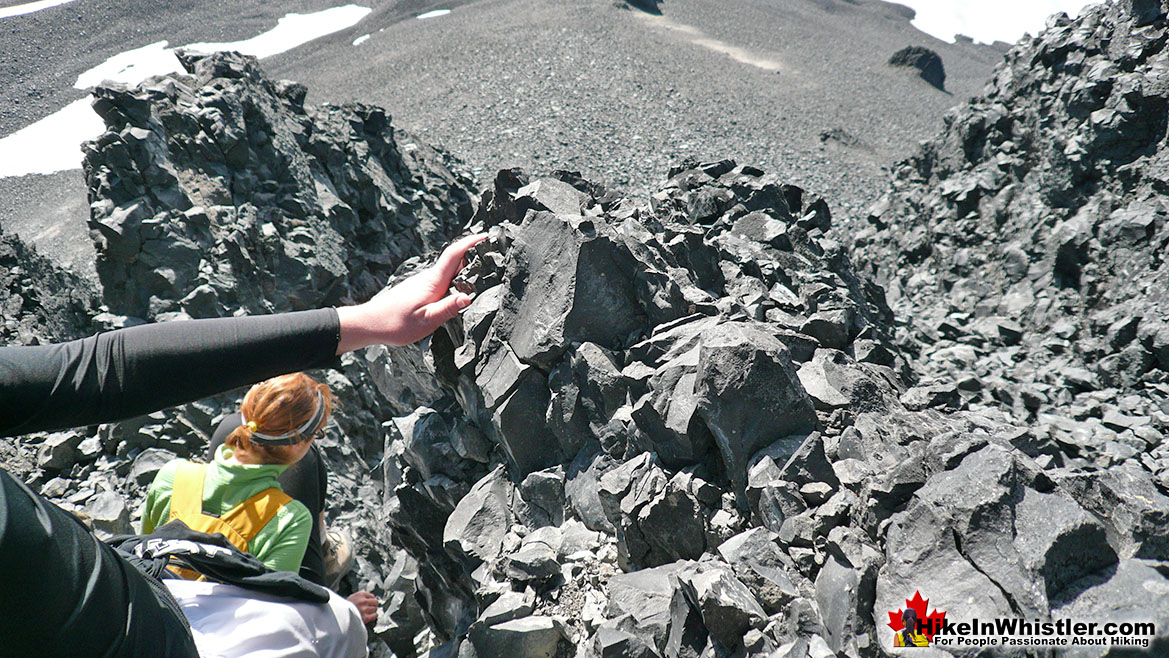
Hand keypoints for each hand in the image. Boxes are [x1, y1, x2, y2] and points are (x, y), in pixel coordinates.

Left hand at [335, 233, 487, 352]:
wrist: (370, 323)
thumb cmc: (396, 324)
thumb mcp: (426, 321)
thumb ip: (448, 308)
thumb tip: (468, 297)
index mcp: (433, 282)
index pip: (454, 255)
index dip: (470, 242)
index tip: (485, 236)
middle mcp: (429, 278)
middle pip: (454, 260)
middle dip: (473, 254)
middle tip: (492, 253)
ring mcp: (423, 282)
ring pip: (448, 271)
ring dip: (464, 268)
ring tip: (482, 272)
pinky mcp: (419, 289)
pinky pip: (442, 279)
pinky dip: (454, 278)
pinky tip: (460, 288)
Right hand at [347, 590, 378, 624]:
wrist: (341, 616)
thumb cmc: (346, 607)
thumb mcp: (352, 597)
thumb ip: (360, 593)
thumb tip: (366, 591)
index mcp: (360, 595)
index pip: (372, 596)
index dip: (371, 600)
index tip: (369, 603)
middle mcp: (363, 601)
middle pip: (375, 602)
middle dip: (373, 605)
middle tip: (369, 608)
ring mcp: (364, 609)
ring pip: (375, 609)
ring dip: (372, 611)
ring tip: (367, 612)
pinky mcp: (365, 618)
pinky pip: (375, 615)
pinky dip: (373, 616)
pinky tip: (369, 616)